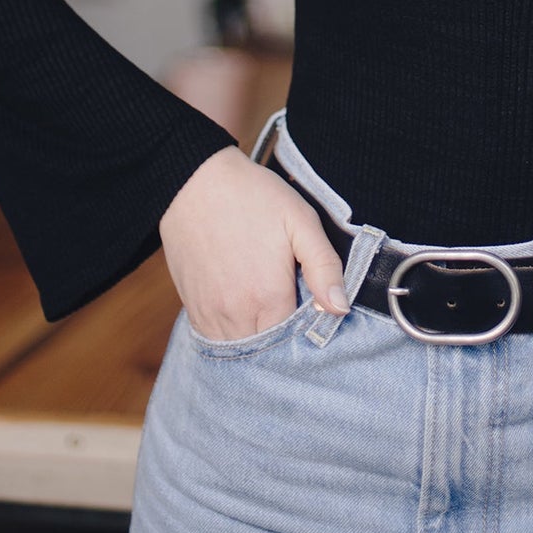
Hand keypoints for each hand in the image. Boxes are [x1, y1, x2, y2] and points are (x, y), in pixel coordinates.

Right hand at [158, 145, 348, 340]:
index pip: (296, 341)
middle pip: (268, 351)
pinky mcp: (192, 309)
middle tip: (293, 305)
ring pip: (241, 349)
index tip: (313, 309)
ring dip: (257, 338)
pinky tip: (244, 309)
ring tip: (269, 308)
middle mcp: (237, 316)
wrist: (195, 182)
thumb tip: (340, 308)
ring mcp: (211, 315)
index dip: (310, 329)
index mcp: (268, 298)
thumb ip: (324, 267)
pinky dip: (233, 333)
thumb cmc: (253, 197)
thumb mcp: (301, 221)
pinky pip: (215, 340)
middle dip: (284, 339)